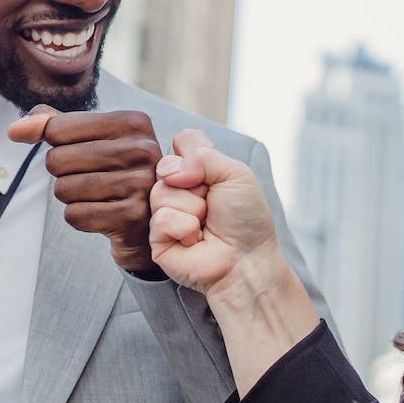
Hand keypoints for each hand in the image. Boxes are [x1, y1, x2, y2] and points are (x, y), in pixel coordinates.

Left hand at [8, 106, 164, 276]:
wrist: (148, 222)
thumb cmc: (113, 172)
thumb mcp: (90, 140)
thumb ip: (53, 125)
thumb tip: (15, 129)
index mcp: (133, 122)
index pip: (58, 128)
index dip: (55, 145)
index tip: (80, 152)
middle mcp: (142, 149)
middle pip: (57, 160)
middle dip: (63, 174)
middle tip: (92, 178)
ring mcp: (140, 184)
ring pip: (64, 189)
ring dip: (71, 197)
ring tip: (98, 196)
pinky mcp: (132, 217)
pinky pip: (75, 215)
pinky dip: (79, 218)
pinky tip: (102, 215)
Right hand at [146, 129, 283, 297]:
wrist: (247, 260)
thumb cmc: (246, 220)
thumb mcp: (237, 173)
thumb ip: (203, 155)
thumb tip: (168, 169)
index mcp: (197, 171)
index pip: (182, 142)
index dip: (195, 155)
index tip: (214, 175)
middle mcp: (178, 189)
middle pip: (166, 166)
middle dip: (195, 185)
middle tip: (212, 205)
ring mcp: (165, 213)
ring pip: (161, 192)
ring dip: (192, 208)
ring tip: (205, 224)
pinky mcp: (156, 239)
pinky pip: (160, 219)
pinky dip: (184, 228)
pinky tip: (195, 240)